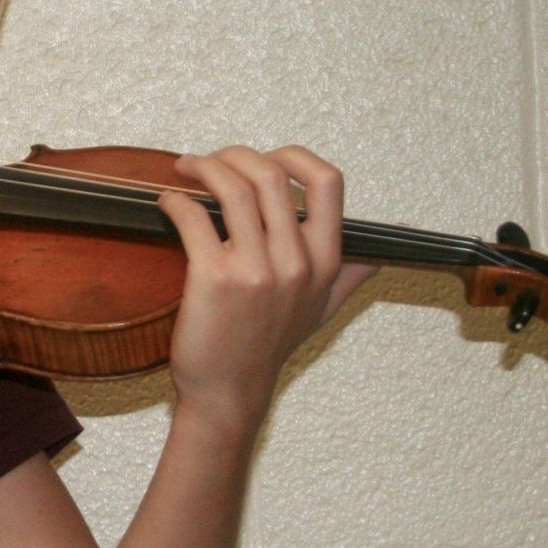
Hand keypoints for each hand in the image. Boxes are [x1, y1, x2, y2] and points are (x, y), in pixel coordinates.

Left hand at [157, 145, 374, 433]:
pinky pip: (194, 218)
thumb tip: (380, 253)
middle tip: (210, 160)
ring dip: (204, 168)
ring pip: (233, 189)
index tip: (265, 158)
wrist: (229, 392)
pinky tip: (167, 204)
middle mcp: (295, 263)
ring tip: (186, 170)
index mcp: (324, 262)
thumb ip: (350, 276)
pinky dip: (175, 201)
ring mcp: (255, 270)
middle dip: (234, 154)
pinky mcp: (213, 279)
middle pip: (271, 174)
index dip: (295, 156)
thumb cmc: (267, 348)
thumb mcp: (322, 312)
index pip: (328, 183)